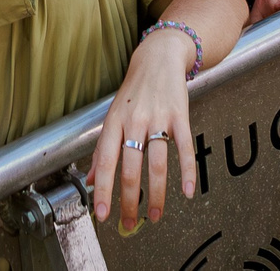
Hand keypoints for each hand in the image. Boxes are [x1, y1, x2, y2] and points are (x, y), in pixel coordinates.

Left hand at [89, 22, 199, 229]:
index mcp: (114, 123)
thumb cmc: (134, 92)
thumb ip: (103, 149)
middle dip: (130, 200)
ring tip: (156, 215)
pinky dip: (187, 172)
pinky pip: (184, 148)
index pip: (104, 161)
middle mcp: (134, 121)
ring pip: (157, 163)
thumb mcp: (113, 116)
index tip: (102, 215)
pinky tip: (188, 191)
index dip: (103, 190)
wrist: (158, 57)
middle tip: (130, 223)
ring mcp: (158, 118)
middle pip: (131, 168)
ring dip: (157, 194)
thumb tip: (91, 181)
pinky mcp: (180, 115)